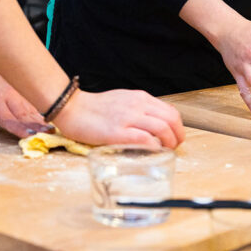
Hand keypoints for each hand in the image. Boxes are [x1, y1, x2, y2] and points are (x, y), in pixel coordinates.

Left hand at [0, 65, 50, 137]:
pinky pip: (35, 107)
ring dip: (42, 121)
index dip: (18, 127)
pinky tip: (50, 123)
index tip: (29, 135)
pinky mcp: (25, 95)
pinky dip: (43, 115)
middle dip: (36, 126)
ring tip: (52, 130)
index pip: (7, 117)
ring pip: (32, 110)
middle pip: (24, 115)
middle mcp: (9, 97)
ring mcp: (19, 95)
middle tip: (47, 135)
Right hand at [52, 90, 184, 148]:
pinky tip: (151, 152)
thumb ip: (140, 109)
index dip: (178, 127)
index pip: (171, 111)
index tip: (176, 137)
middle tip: (174, 146)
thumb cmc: (95, 108)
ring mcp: (128, 118)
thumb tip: (156, 122)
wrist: (71, 108)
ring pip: (162, 128)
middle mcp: (138, 105)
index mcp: (141, 98)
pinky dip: (154, 147)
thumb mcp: (124, 100)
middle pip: (171, 119)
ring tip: (165, 150)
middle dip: (178, 135)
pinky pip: (145, 139)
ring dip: (169, 142)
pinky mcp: (117, 132)